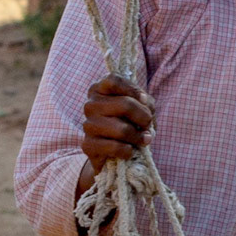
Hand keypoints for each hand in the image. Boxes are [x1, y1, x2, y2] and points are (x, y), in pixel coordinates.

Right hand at [78, 75, 153, 190]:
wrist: (113, 154)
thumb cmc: (129, 125)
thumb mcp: (141, 109)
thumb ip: (146, 102)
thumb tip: (145, 103)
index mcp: (99, 90)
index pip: (114, 80)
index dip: (134, 90)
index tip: (144, 101)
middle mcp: (90, 105)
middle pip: (125, 105)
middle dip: (144, 118)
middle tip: (148, 127)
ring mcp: (87, 125)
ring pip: (122, 129)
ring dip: (138, 137)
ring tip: (143, 140)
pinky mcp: (88, 145)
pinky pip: (115, 147)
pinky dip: (128, 151)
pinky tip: (129, 151)